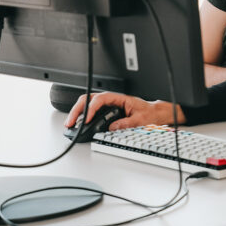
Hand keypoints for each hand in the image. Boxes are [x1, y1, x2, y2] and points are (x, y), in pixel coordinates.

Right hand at [64, 91, 184, 131]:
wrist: (155, 114)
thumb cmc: (150, 113)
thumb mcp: (141, 119)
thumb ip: (127, 123)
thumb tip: (112, 127)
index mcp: (120, 98)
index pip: (100, 99)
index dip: (91, 108)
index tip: (85, 119)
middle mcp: (112, 100)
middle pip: (89, 99)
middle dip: (77, 110)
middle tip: (70, 122)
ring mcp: (108, 105)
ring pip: (87, 104)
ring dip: (77, 113)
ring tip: (70, 125)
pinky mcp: (106, 112)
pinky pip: (91, 112)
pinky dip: (82, 117)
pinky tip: (78, 124)